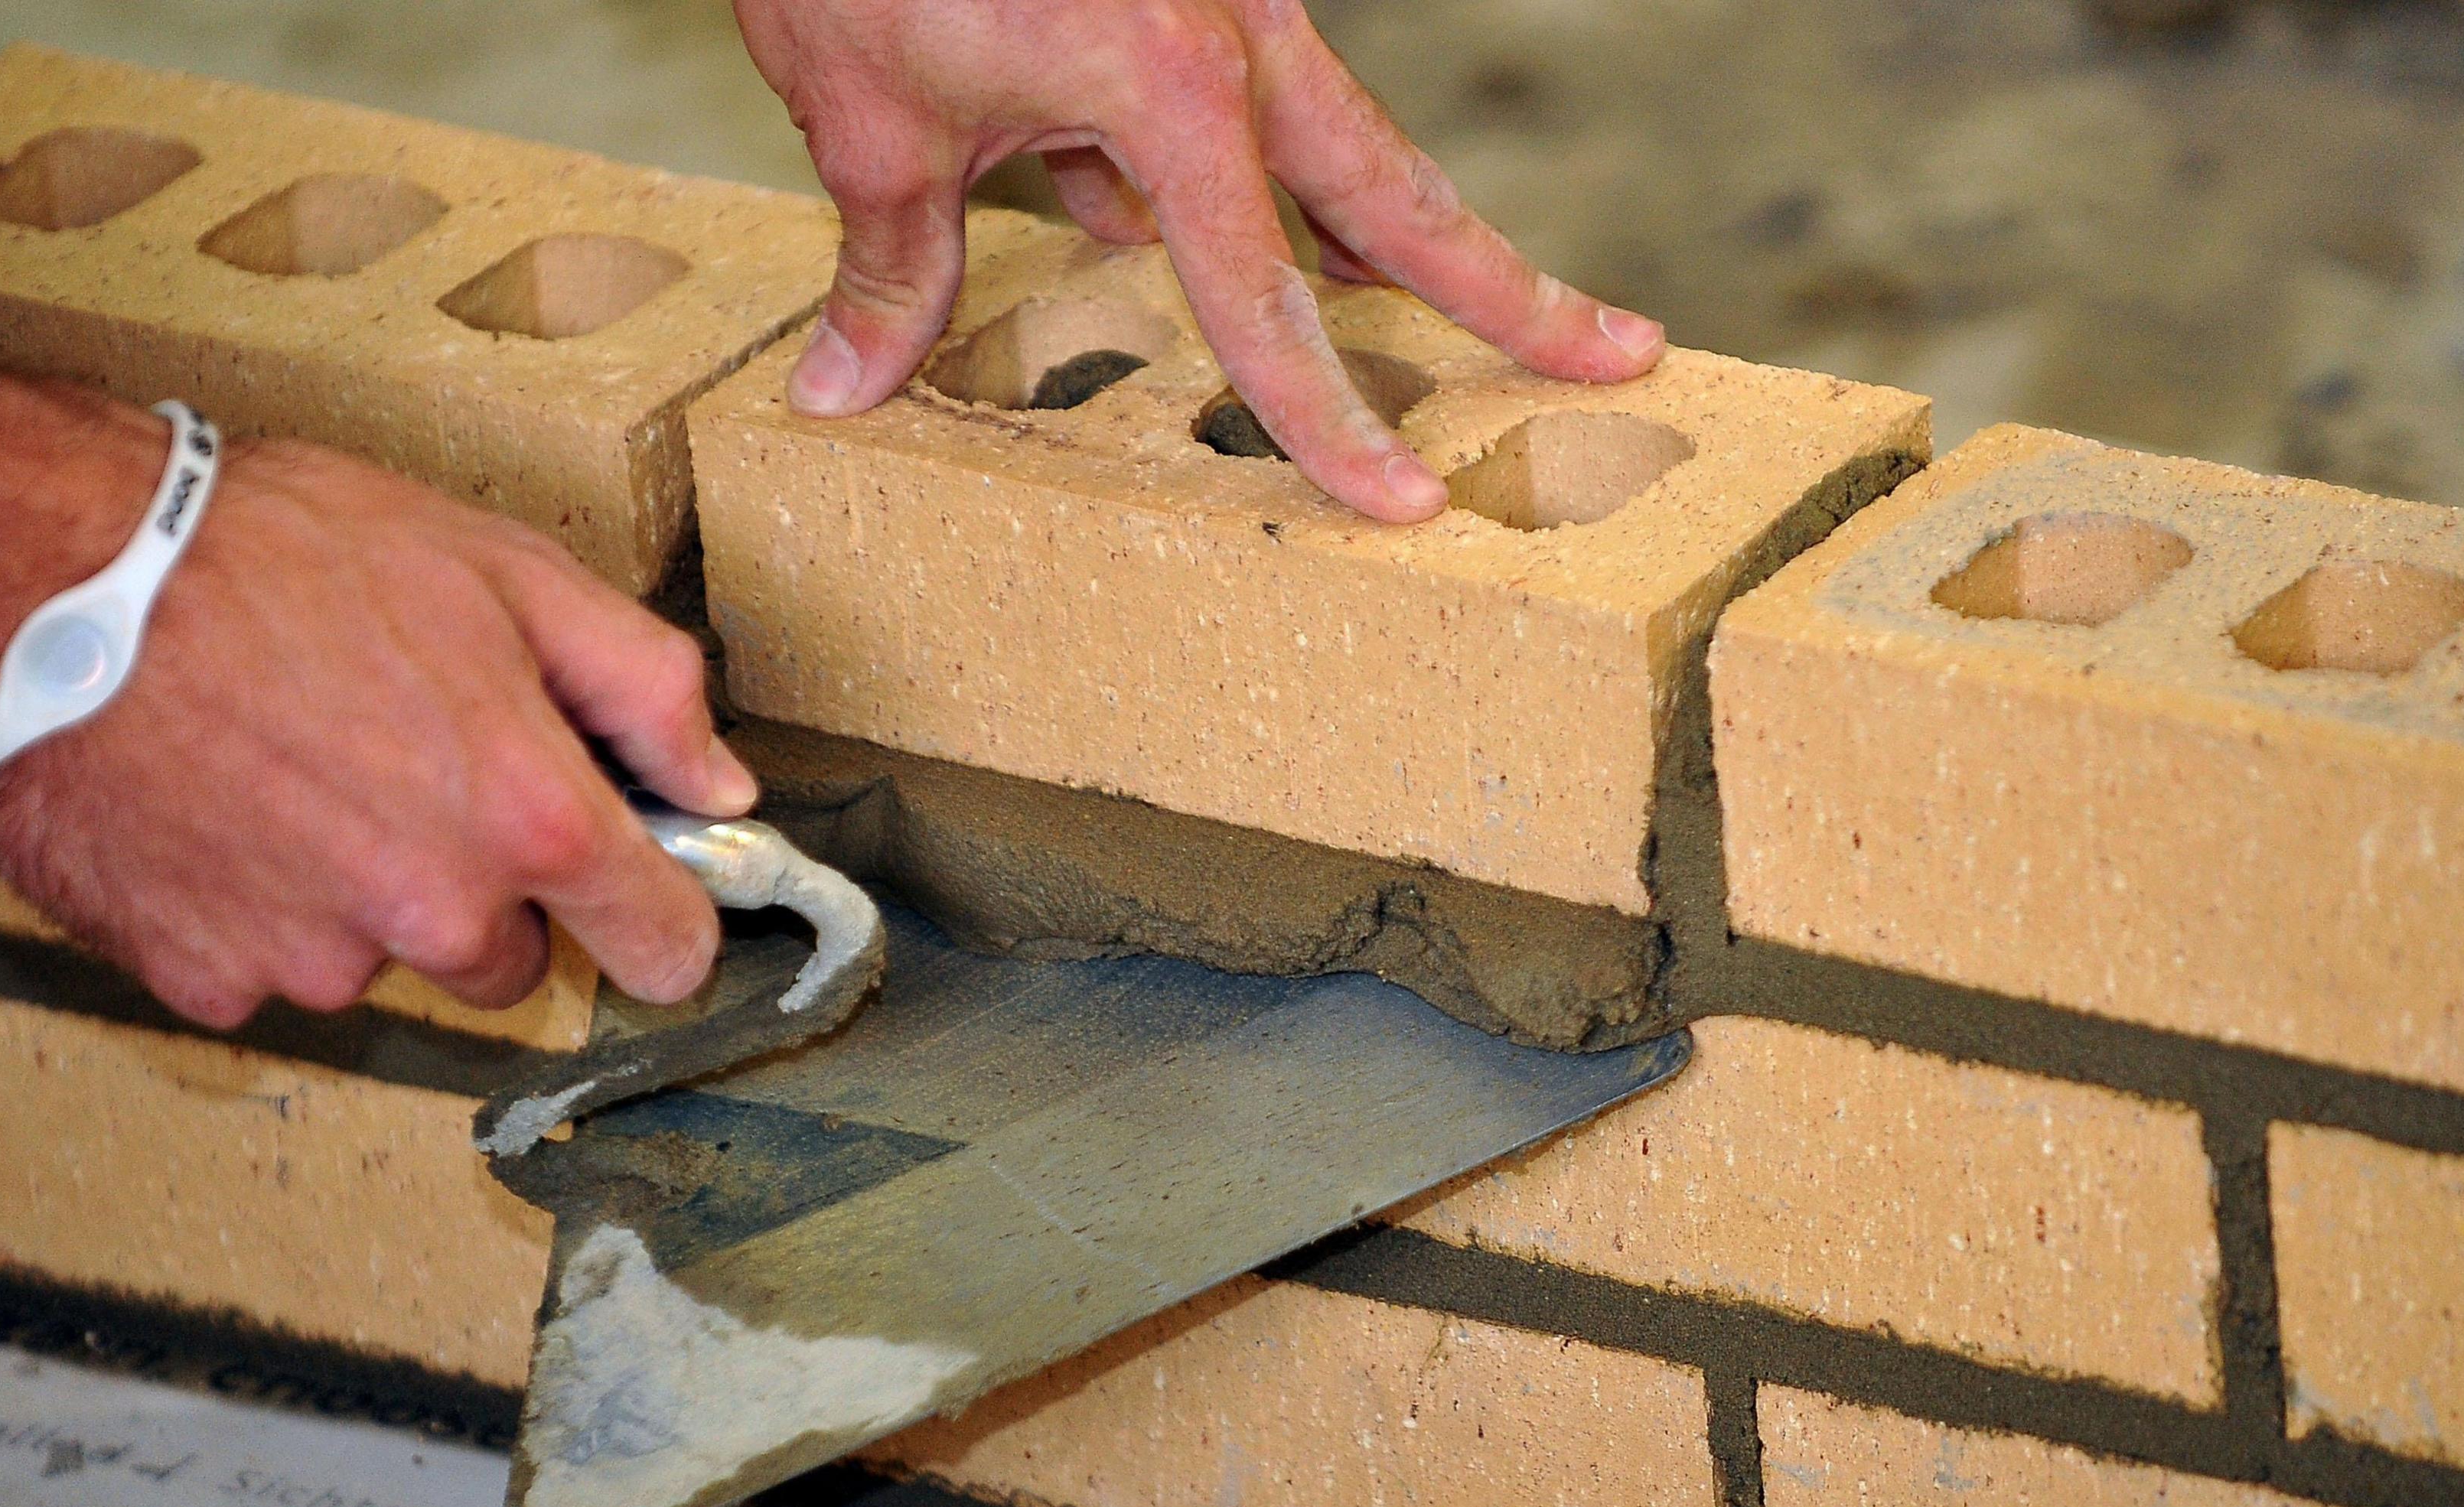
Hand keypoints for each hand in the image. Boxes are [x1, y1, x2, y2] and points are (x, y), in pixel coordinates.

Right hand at [0, 438, 754, 1029]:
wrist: (60, 579)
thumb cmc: (283, 553)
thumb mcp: (507, 572)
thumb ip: (642, 688)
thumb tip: (722, 785)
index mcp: (530, 820)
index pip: (664, 950)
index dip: (660, 917)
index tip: (638, 895)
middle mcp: (435, 916)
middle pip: (510, 962)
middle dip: (480, 888)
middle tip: (404, 768)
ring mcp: (314, 961)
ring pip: (380, 961)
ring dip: (357, 894)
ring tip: (289, 767)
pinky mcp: (204, 979)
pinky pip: (263, 968)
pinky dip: (248, 906)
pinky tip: (214, 809)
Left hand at [734, 0, 1667, 522]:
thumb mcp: (865, 114)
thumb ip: (891, 263)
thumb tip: (844, 391)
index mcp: (1171, 80)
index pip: (1264, 295)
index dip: (1326, 416)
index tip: (1402, 501)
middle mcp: (1229, 34)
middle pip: (1398, 192)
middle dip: (1506, 288)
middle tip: (1619, 355)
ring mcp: (1221, 2)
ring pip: (1334, 146)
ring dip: (1389, 239)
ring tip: (1479, 314)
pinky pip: (1230, 108)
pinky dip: (1233, 180)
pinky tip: (1184, 230)